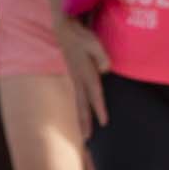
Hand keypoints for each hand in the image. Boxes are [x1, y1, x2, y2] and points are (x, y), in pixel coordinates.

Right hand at [57, 13, 109, 135]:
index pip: (94, 95)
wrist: (63, 29)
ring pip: (76, 103)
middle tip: (87, 139)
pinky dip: (76, 108)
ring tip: (81, 133)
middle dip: (85, 122)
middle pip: (81, 105)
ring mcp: (72, 79)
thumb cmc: (81, 35)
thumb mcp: (94, 43)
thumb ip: (101, 57)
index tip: (104, 123)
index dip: (99, 109)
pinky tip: (76, 114)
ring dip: (78, 119)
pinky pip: (74, 97)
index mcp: (85, 73)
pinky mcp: (71, 77)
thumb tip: (105, 70)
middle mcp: (77, 79)